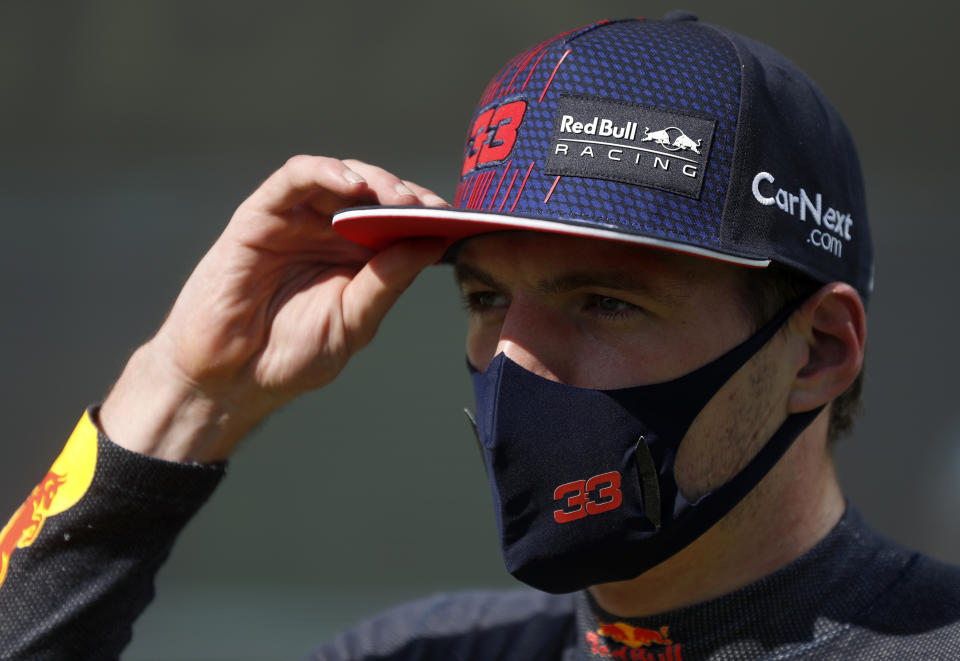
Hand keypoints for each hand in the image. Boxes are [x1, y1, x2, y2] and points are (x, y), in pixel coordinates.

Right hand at [99, 156, 446, 461]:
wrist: (227, 380)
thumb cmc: (289, 355)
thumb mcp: (352, 321)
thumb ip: (386, 282)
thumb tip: (431, 244)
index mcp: (357, 258)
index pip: (399, 223)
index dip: (428, 217)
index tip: (459, 221)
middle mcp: (329, 233)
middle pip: (375, 194)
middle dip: (407, 196)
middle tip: (431, 206)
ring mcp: (295, 222)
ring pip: (340, 178)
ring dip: (373, 180)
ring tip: (398, 197)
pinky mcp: (260, 216)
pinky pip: (294, 179)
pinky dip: (324, 171)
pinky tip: (352, 183)